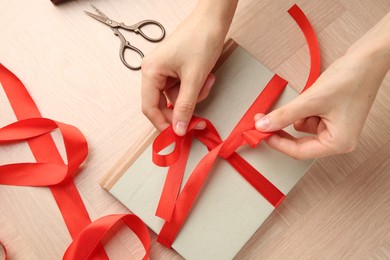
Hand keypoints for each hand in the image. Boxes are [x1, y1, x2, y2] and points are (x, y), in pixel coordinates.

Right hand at [141, 1, 237, 135]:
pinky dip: (196, 87)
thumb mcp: (194, 78)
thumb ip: (185, 106)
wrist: (214, 19)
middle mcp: (154, 71)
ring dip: (194, 94)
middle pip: (163, 103)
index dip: (162, 124)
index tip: (177, 135)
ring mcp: (165, 70)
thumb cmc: (201, 39)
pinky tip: (205, 76)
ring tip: (206, 80)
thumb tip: (179, 129)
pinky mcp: (176, 69)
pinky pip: (183, 87)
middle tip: (198, 113)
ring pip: (177, 97)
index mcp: (150, 71)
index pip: (149, 107)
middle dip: (184, 106)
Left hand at [254, 48, 389, 159]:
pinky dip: (305, 107)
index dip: (277, 143)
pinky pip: (309, 116)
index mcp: (339, 142)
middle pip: (300, 142)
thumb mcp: (311, 100)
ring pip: (303, 126)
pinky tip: (314, 94)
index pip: (299, 152)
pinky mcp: (332, 116)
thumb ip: (285, 115)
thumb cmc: (352, 78)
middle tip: (264, 120)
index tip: (261, 134)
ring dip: (298, 113)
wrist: (369, 57)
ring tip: (309, 96)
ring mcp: (336, 128)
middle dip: (283, 128)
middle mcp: (339, 139)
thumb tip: (264, 125)